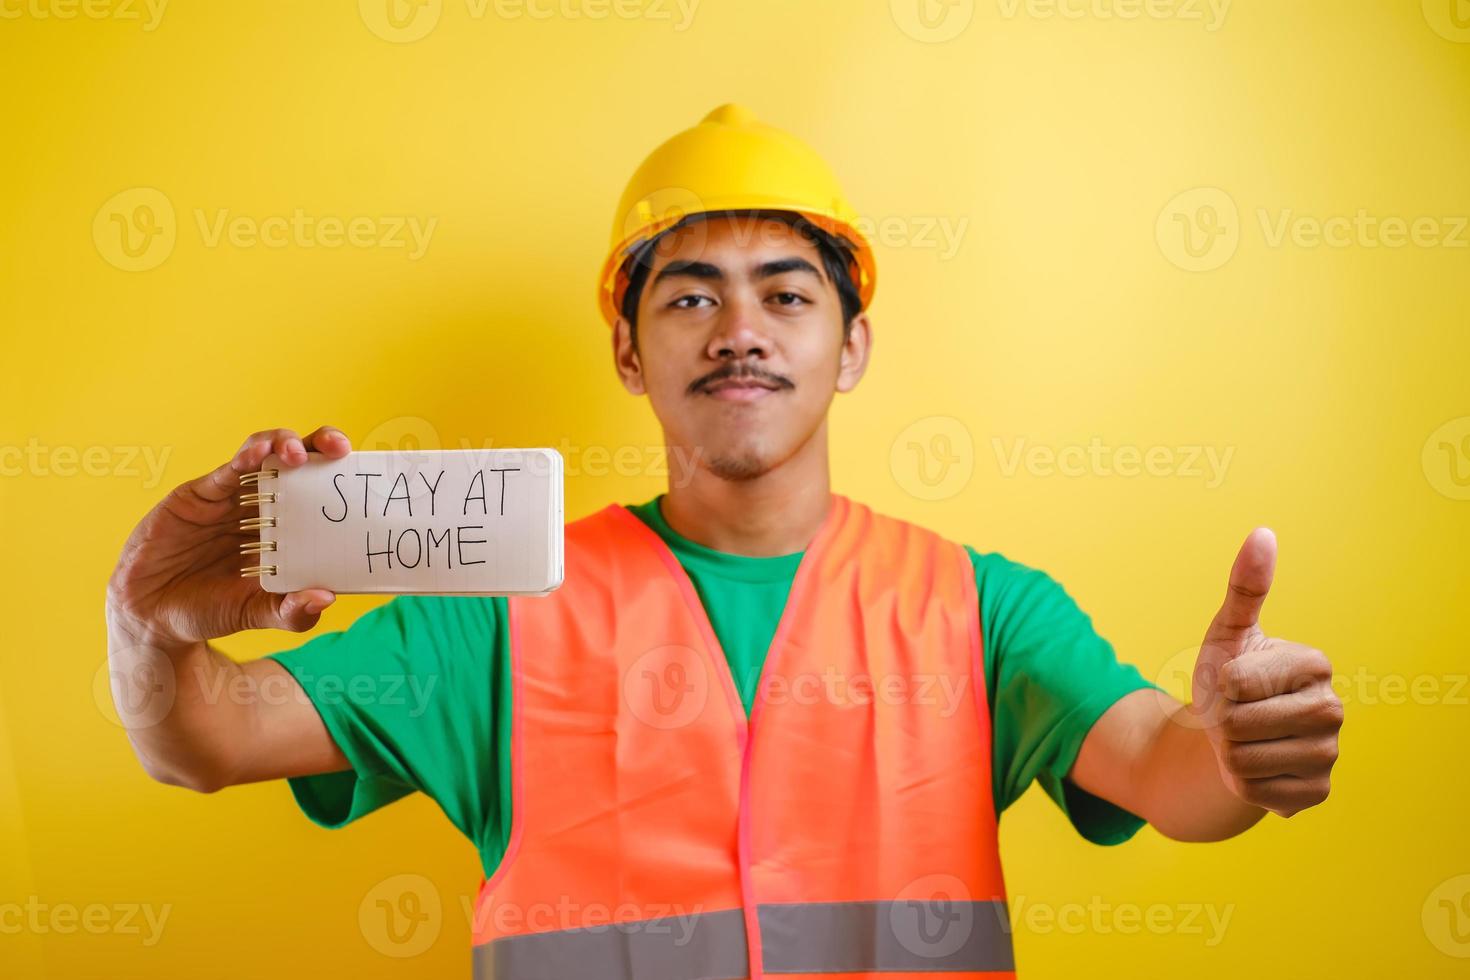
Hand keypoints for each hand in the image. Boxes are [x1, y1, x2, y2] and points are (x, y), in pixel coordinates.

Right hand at [107, 426, 352, 647]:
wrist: (152, 615)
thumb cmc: (210, 610)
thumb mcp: (256, 614)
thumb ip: (291, 612)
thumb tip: (326, 598)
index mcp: (286, 529)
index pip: (320, 491)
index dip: (339, 476)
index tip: (360, 474)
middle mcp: (263, 506)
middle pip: (298, 460)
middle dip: (319, 444)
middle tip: (337, 448)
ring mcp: (232, 497)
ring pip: (264, 453)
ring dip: (282, 444)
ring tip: (295, 453)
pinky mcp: (200, 494)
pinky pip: (227, 470)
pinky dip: (245, 457)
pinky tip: (258, 455)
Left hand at [1191, 528, 1343, 817]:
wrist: (1233, 735)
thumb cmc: (1230, 677)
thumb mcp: (1228, 632)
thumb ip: (1245, 586)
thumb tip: (1263, 533)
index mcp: (1315, 664)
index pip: (1236, 683)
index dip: (1218, 685)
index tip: (1232, 682)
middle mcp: (1333, 709)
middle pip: (1238, 725)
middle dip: (1219, 722)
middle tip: (1233, 715)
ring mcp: (1330, 754)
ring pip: (1242, 762)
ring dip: (1226, 753)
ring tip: (1242, 740)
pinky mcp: (1317, 793)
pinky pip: (1256, 793)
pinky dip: (1241, 783)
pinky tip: (1256, 768)